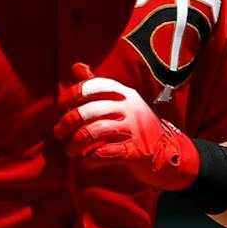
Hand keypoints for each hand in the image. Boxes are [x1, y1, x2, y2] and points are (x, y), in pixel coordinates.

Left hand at [53, 61, 199, 190]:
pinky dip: (91, 158)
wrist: (167, 152)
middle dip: (67, 124)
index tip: (60, 108)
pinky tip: (87, 161)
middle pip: (88, 111)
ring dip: (76, 143)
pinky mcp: (136, 152)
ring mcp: (134, 130)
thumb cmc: (135, 126)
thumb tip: (76, 66)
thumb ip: (96, 87)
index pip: (92, 87)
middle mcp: (129, 108)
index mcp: (123, 94)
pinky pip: (106, 153)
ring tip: (71, 151)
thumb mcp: (120, 102)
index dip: (70, 96)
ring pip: (94, 132)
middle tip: (59, 134)